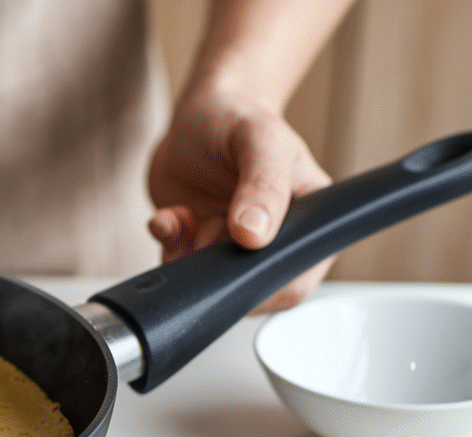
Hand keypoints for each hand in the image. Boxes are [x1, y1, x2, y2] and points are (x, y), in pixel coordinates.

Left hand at [147, 87, 331, 312]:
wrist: (199, 112)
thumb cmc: (240, 119)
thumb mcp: (261, 142)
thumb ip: (263, 187)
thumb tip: (254, 237)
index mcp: (306, 223)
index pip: (295, 282)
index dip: (264, 288)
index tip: (234, 266)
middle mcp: (269, 240)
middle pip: (244, 288)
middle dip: (215, 267)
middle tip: (207, 230)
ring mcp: (228, 244)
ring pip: (204, 281)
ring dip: (186, 255)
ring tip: (188, 218)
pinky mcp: (194, 241)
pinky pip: (175, 262)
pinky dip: (167, 243)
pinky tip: (170, 216)